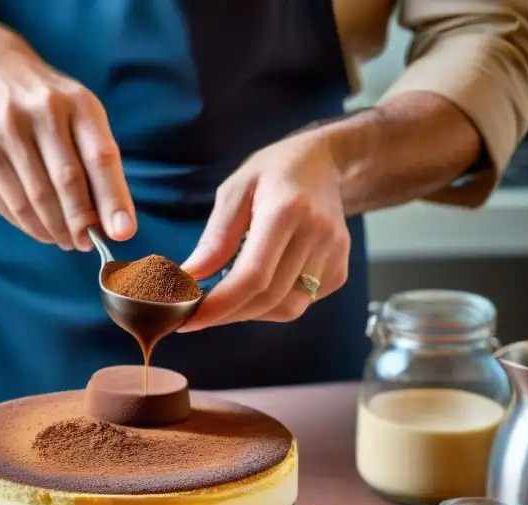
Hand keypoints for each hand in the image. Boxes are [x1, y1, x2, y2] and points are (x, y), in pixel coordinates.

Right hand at [0, 55, 135, 250]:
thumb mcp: (83, 120)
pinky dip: (29, 225)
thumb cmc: (52, 111)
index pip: (99, 156)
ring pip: (33, 203)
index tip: (122, 234)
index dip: (113, 198)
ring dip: (54, 231)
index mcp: (75, 102)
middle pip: (65, 183)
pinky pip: (8, 207)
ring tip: (66, 239)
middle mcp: (35, 112)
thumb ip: (101, 169)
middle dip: (80, 223)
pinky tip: (40, 226)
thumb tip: (116, 228)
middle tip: (87, 243)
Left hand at [177, 131, 350, 330]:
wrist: (326, 163)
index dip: (220, 305)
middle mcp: (316, 236)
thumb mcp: (235, 191)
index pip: (253, 276)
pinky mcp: (339, 271)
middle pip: (268, 297)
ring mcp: (333, 255)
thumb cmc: (273, 173)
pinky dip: (270, 306)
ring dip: (247, 313)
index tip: (188, 319)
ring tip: (224, 300)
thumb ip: (215, 238)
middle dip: (226, 314)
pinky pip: (300, 304)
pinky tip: (256, 288)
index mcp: (286, 212)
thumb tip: (190, 277)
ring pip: (286, 308)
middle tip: (195, 315)